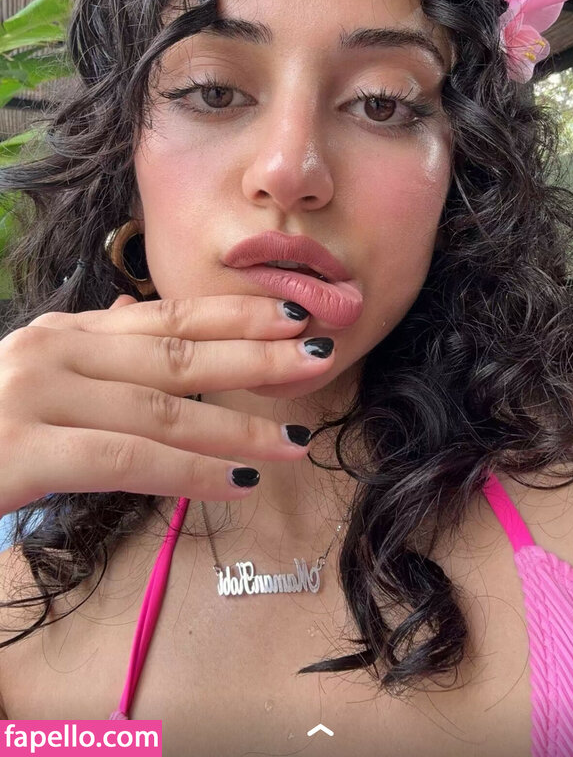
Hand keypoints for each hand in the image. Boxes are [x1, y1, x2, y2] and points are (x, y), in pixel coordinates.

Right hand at [0, 294, 334, 514]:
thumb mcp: (36, 380)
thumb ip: (92, 354)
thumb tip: (144, 315)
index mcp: (62, 334)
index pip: (163, 318)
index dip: (233, 317)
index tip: (293, 315)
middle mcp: (52, 351)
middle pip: (173, 352)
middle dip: (253, 356)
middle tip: (319, 356)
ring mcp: (34, 395)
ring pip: (159, 407)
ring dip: (236, 423)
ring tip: (294, 437)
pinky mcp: (21, 449)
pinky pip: (125, 459)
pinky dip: (188, 469)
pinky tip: (233, 480)